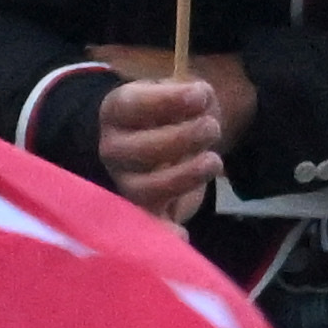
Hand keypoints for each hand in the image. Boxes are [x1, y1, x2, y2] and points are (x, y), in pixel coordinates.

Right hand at [74, 55, 246, 222]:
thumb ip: (194, 94)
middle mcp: (113, 148)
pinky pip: (149, 224)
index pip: (129, 105)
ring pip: (145, 187)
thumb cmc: (170, 114)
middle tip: (212, 127)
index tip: (201, 94)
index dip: (165, 100)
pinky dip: (165, 233)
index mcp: (118, 112)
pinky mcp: (143, 208)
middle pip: (138, 149)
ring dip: (184, 176)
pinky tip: (183, 233)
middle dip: (182, 138)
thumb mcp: (180, 94)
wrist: (158, 141)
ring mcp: (125, 181)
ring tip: (214, 160)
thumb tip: (203, 98)